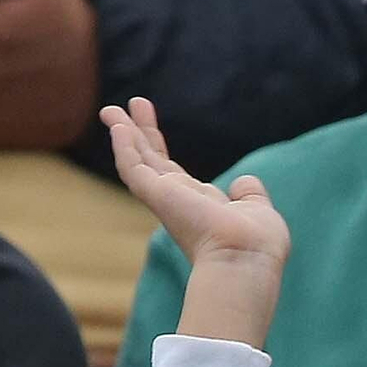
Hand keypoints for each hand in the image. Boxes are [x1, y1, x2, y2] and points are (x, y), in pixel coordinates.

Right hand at [102, 96, 288, 347]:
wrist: (246, 259)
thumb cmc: (256, 245)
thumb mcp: (257, 211)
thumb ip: (249, 195)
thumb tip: (243, 184)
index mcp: (198, 205)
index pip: (171, 170)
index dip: (157, 145)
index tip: (147, 118)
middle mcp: (177, 202)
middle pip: (150, 161)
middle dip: (136, 134)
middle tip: (122, 107)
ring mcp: (164, 199)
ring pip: (135, 162)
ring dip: (122, 134)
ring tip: (109, 110)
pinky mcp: (156, 196)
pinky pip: (132, 167)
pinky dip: (123, 146)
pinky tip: (117, 125)